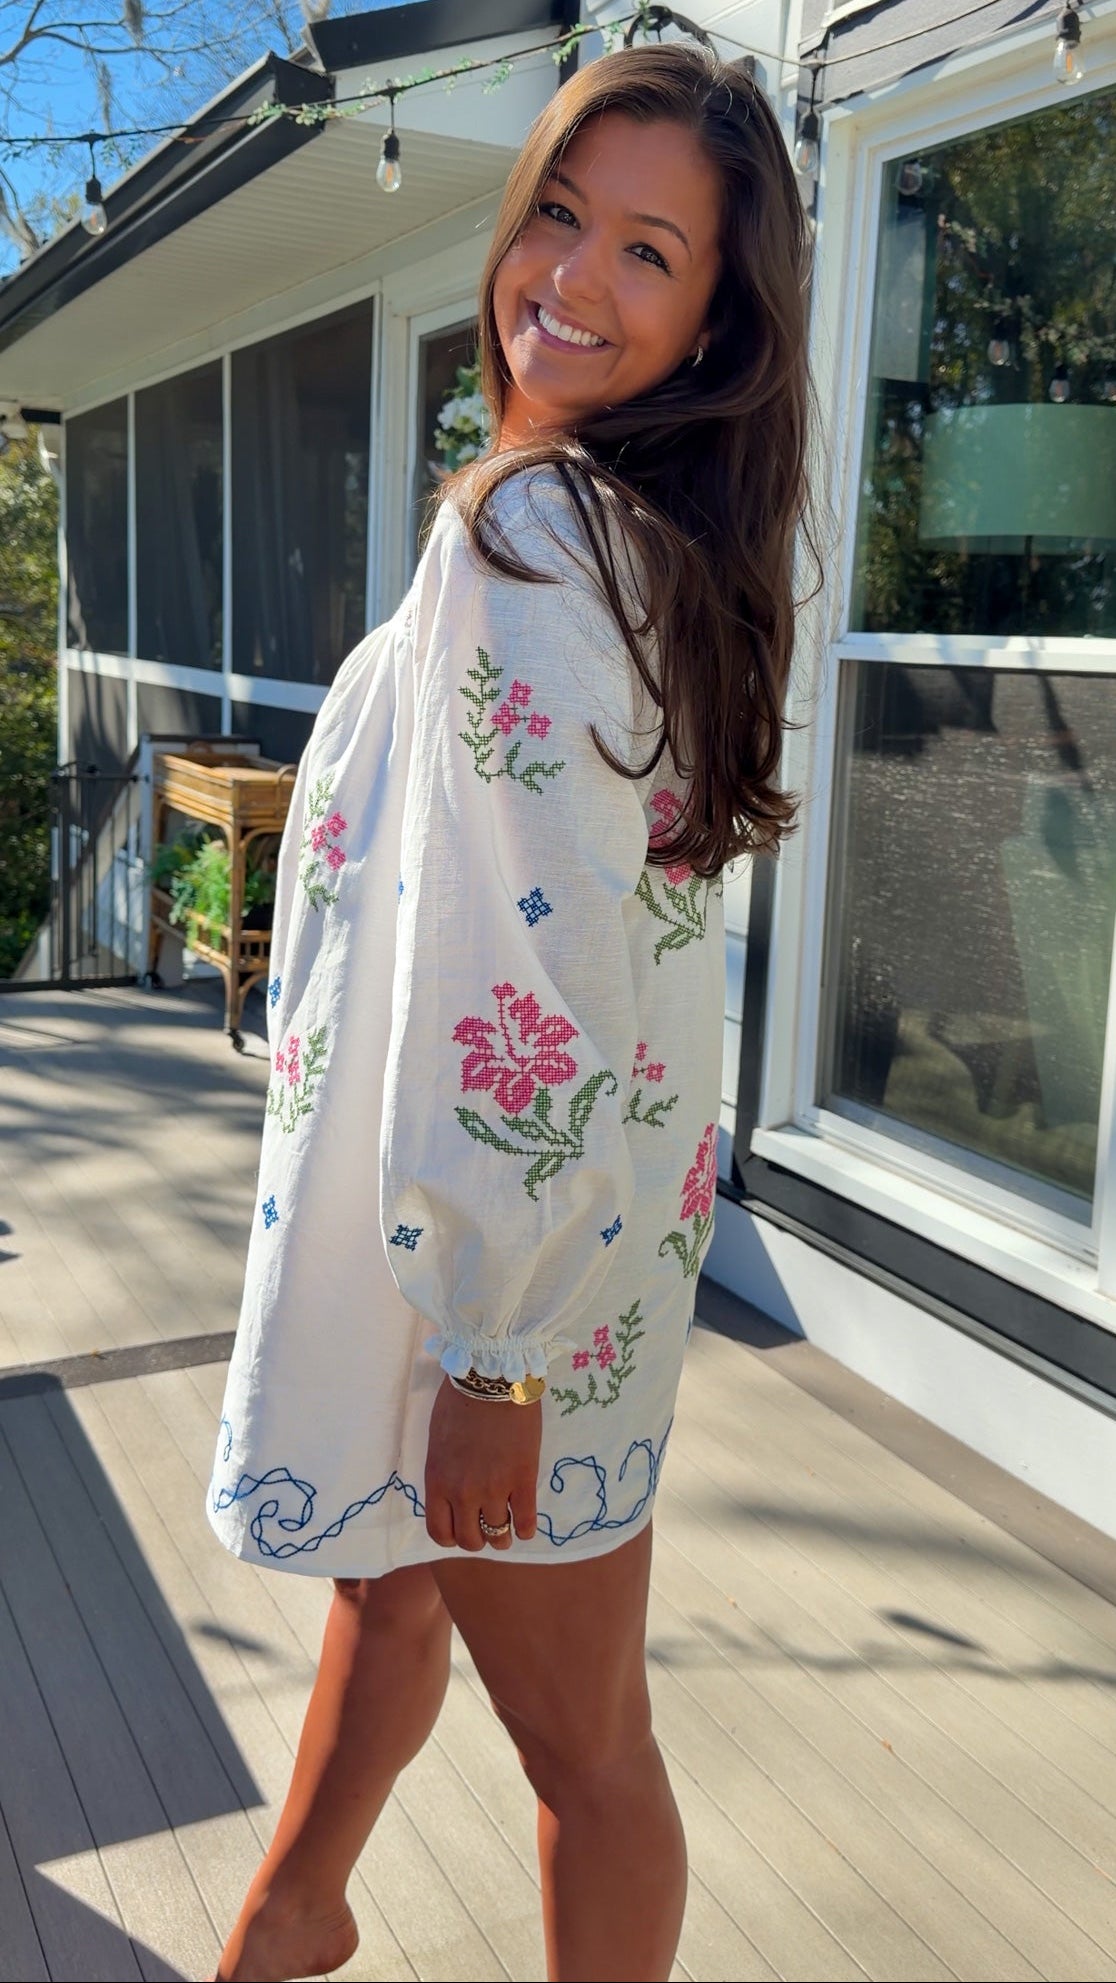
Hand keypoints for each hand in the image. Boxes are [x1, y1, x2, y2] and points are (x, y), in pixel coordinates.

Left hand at [425, 1376, 541, 1551]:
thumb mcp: (438, 1442)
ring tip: (506, 1527)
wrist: (491, 1379)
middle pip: (469, 1540)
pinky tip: (525, 1525)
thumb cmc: (459, 1401)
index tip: (461, 1530)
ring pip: (497, 1534)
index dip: (451, 1538)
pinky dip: (525, 1529)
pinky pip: (525, 1520)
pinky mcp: (522, 1479)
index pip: (439, 1532)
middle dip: (478, 1539)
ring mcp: (494, 1488)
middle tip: (485, 1528)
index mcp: (438, 1481)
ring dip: (501, 1536)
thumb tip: (453, 1493)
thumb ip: (444, 1473)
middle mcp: (463, 1492)